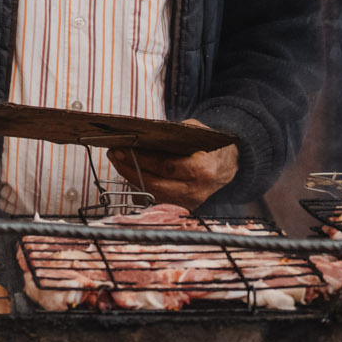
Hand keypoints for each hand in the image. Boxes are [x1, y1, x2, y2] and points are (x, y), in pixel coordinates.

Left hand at [109, 127, 239, 210]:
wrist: (226, 166)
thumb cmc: (208, 145)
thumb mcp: (196, 132)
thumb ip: (173, 134)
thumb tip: (142, 134)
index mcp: (201, 170)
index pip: (165, 166)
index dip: (141, 158)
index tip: (123, 148)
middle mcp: (195, 191)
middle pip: (154, 183)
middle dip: (130, 168)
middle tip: (115, 154)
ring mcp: (188, 203)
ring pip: (152, 195)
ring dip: (131, 178)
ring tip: (118, 162)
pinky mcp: (182, 208)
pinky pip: (156, 200)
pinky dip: (140, 187)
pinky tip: (130, 174)